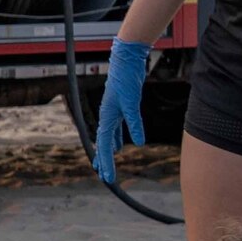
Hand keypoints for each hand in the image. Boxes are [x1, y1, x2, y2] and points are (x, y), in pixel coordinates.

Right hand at [89, 38, 152, 186]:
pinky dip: (116, 138)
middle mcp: (107, 117)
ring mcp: (113, 113)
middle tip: (104, 177)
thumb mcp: (131, 103)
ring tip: (106, 163)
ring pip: (108, 137)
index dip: (106, 162)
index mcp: (106, 117)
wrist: (126, 62)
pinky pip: (115, 129)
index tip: (108, 178)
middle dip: (103, 161)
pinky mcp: (120, 108)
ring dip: (107, 151)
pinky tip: (120, 144)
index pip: (104, 146)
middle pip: (103, 144)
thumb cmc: (126, 80)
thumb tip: (138, 143)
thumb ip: (134, 123)